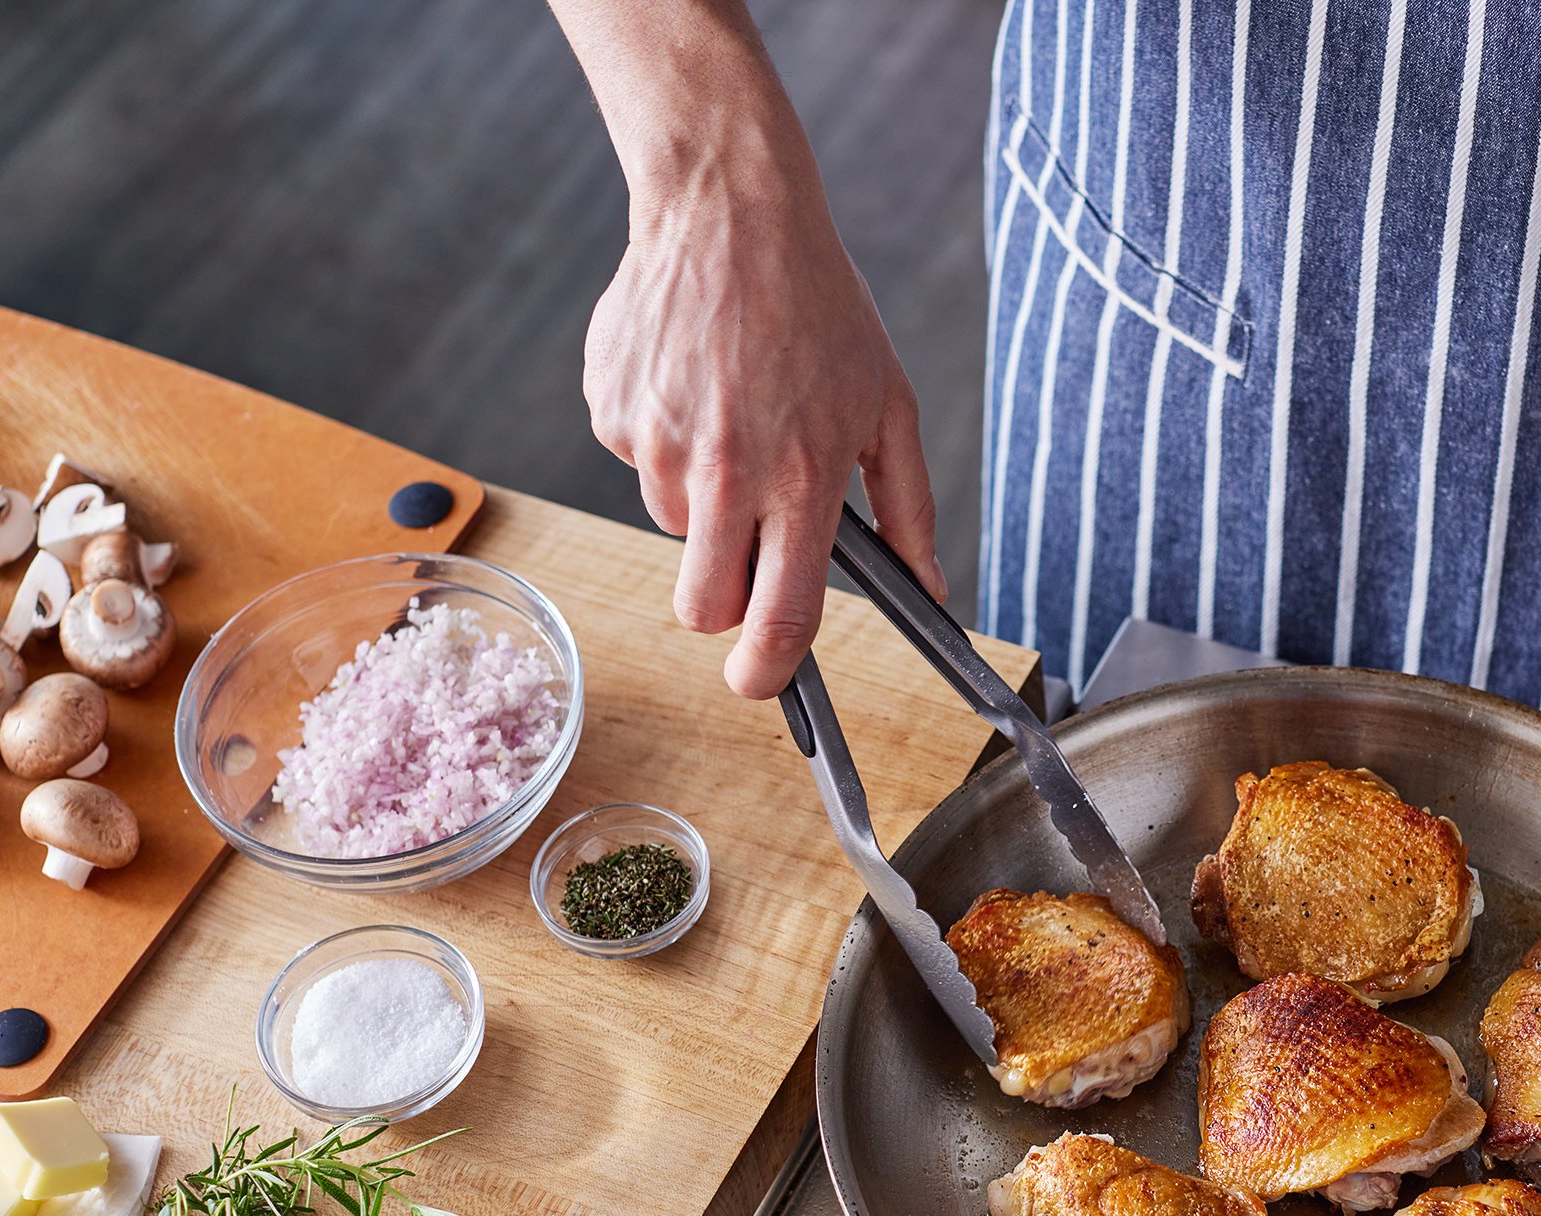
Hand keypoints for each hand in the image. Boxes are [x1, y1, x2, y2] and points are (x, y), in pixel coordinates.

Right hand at [573, 20, 940, 697]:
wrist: (728, 207)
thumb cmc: (819, 304)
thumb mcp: (888, 403)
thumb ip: (907, 509)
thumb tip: (929, 588)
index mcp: (798, 479)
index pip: (778, 617)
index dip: (770, 671)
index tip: (766, 683)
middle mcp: (722, 472)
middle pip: (702, 605)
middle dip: (724, 599)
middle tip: (752, 539)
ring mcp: (656, 443)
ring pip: (674, 527)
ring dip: (703, 501)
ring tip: (736, 416)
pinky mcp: (611, 410)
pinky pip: (638, 464)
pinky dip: (666, 442)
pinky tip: (696, 382)